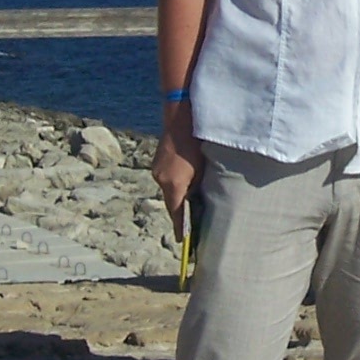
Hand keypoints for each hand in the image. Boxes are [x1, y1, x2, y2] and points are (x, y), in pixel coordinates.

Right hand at [152, 114, 202, 231]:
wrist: (181, 118)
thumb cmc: (197, 144)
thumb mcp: (202, 170)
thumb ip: (196, 188)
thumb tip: (194, 200)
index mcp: (173, 184)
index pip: (176, 212)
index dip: (180, 227)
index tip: (181, 241)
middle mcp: (161, 179)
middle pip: (171, 203)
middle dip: (179, 213)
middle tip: (188, 226)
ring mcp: (157, 171)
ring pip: (168, 191)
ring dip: (177, 197)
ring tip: (189, 203)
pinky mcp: (157, 163)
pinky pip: (166, 180)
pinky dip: (174, 185)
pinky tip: (184, 182)